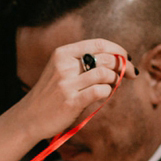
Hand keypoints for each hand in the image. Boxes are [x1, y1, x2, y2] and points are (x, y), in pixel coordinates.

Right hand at [10, 35, 135, 155]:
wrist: (30, 117)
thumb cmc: (52, 93)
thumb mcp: (61, 70)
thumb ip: (83, 62)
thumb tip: (118, 60)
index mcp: (62, 53)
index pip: (98, 44)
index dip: (118, 50)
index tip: (127, 58)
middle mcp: (64, 65)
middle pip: (105, 58)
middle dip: (123, 66)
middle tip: (129, 74)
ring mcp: (66, 84)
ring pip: (105, 74)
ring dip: (115, 80)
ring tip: (114, 85)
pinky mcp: (71, 101)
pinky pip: (100, 91)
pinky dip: (108, 92)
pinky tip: (105, 94)